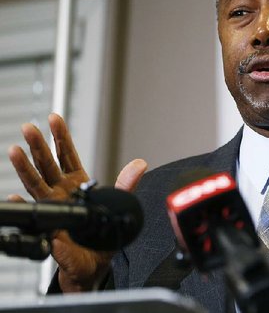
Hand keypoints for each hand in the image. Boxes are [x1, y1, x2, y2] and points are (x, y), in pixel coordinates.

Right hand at [7, 113, 146, 291]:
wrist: (92, 264)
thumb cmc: (101, 234)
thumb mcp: (118, 203)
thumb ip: (126, 184)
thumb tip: (140, 164)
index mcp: (77, 183)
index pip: (67, 155)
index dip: (61, 137)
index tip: (54, 118)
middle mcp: (61, 192)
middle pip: (47, 164)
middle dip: (38, 145)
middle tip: (29, 128)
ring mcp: (52, 208)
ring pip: (36, 184)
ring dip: (25, 168)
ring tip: (16, 151)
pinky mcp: (49, 228)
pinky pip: (34, 216)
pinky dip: (22, 205)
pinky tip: (14, 197)